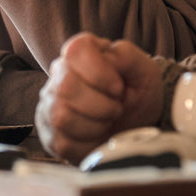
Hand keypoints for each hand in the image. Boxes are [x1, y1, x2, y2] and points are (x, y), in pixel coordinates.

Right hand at [36, 33, 165, 163]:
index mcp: (80, 53)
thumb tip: (108, 57)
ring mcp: (50, 106)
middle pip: (66, 87)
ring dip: (96, 125)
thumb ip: (127, 56)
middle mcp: (59, 76)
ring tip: (108, 121)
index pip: (76, 52)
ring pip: (61, 117)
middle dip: (102, 105)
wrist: (138, 125)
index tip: (119, 88)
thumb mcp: (145, 70)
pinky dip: (90, 144)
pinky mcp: (52, 136)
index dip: (100, 72)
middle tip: (117, 108)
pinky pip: (64, 143)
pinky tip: (99, 136)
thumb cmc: (138, 93)